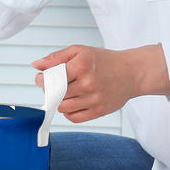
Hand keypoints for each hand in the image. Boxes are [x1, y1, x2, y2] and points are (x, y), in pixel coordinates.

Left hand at [32, 44, 169, 122]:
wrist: (132, 72)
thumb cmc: (104, 61)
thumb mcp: (80, 51)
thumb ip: (56, 57)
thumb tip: (37, 65)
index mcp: (81, 66)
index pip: (51, 78)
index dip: (42, 80)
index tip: (42, 78)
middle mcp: (88, 83)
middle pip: (55, 94)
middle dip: (50, 90)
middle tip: (55, 85)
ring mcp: (94, 99)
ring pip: (63, 107)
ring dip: (60, 101)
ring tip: (66, 93)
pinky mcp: (99, 111)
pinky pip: (74, 118)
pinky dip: (69, 112)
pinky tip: (74, 102)